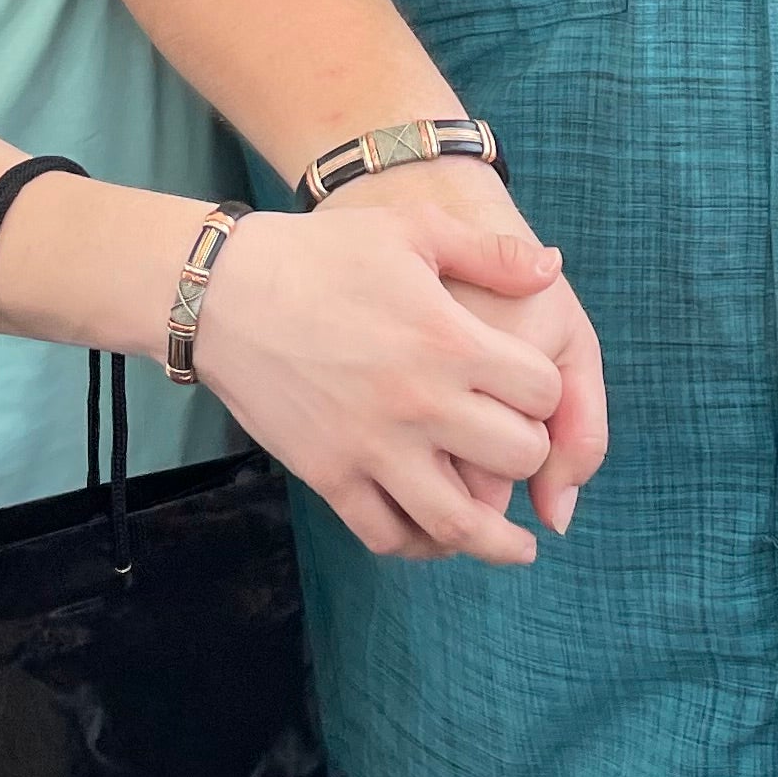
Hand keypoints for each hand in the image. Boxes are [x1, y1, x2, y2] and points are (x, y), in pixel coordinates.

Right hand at [190, 196, 576, 566]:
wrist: (224, 292)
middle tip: (522, 450)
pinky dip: (419, 546)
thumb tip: (553, 271)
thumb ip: (490, 252)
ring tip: (516, 547)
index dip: (550, 393)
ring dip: (497, 541)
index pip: (544, 392)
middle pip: (517, 458)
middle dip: (531, 455)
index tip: (535, 393)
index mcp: (450, 341)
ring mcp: (373, 448)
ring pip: (458, 522)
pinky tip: (436, 537)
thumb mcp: (412, 230)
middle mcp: (420, 403)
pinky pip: (386, 534)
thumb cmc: (322, 252)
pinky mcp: (329, 475)